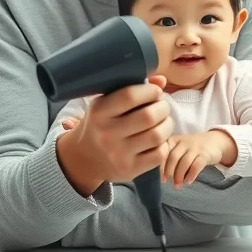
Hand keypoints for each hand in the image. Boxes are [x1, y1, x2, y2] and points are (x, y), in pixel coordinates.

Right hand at [57, 75, 174, 193]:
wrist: (84, 158)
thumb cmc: (101, 124)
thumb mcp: (107, 103)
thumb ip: (132, 89)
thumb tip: (161, 81)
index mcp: (100, 112)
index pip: (130, 96)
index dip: (149, 90)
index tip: (155, 91)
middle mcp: (107, 134)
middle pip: (149, 116)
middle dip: (163, 108)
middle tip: (162, 107)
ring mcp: (119, 154)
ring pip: (157, 135)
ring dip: (167, 125)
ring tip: (163, 122)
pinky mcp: (130, 170)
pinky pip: (159, 154)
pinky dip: (164, 144)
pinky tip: (157, 140)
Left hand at [160, 131, 234, 187]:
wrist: (214, 141)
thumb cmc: (190, 148)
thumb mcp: (178, 148)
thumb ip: (167, 157)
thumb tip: (156, 175)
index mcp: (173, 140)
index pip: (163, 152)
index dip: (160, 165)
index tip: (159, 177)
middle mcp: (183, 142)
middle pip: (173, 157)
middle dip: (169, 172)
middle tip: (167, 183)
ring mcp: (195, 147)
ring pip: (184, 162)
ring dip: (179, 176)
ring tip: (177, 185)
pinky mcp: (205, 154)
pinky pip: (197, 165)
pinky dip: (191, 175)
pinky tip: (188, 182)